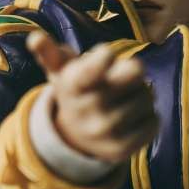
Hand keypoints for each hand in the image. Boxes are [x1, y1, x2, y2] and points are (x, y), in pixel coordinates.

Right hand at [26, 29, 158, 164]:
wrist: (74, 138)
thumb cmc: (76, 92)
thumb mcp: (60, 71)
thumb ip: (50, 53)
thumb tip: (35, 39)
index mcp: (74, 84)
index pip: (104, 57)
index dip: (108, 54)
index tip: (105, 58)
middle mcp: (89, 109)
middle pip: (136, 71)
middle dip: (132, 72)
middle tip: (122, 80)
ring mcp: (107, 131)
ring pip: (147, 98)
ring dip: (142, 95)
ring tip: (125, 100)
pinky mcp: (123, 149)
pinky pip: (153, 122)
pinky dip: (148, 117)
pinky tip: (132, 119)